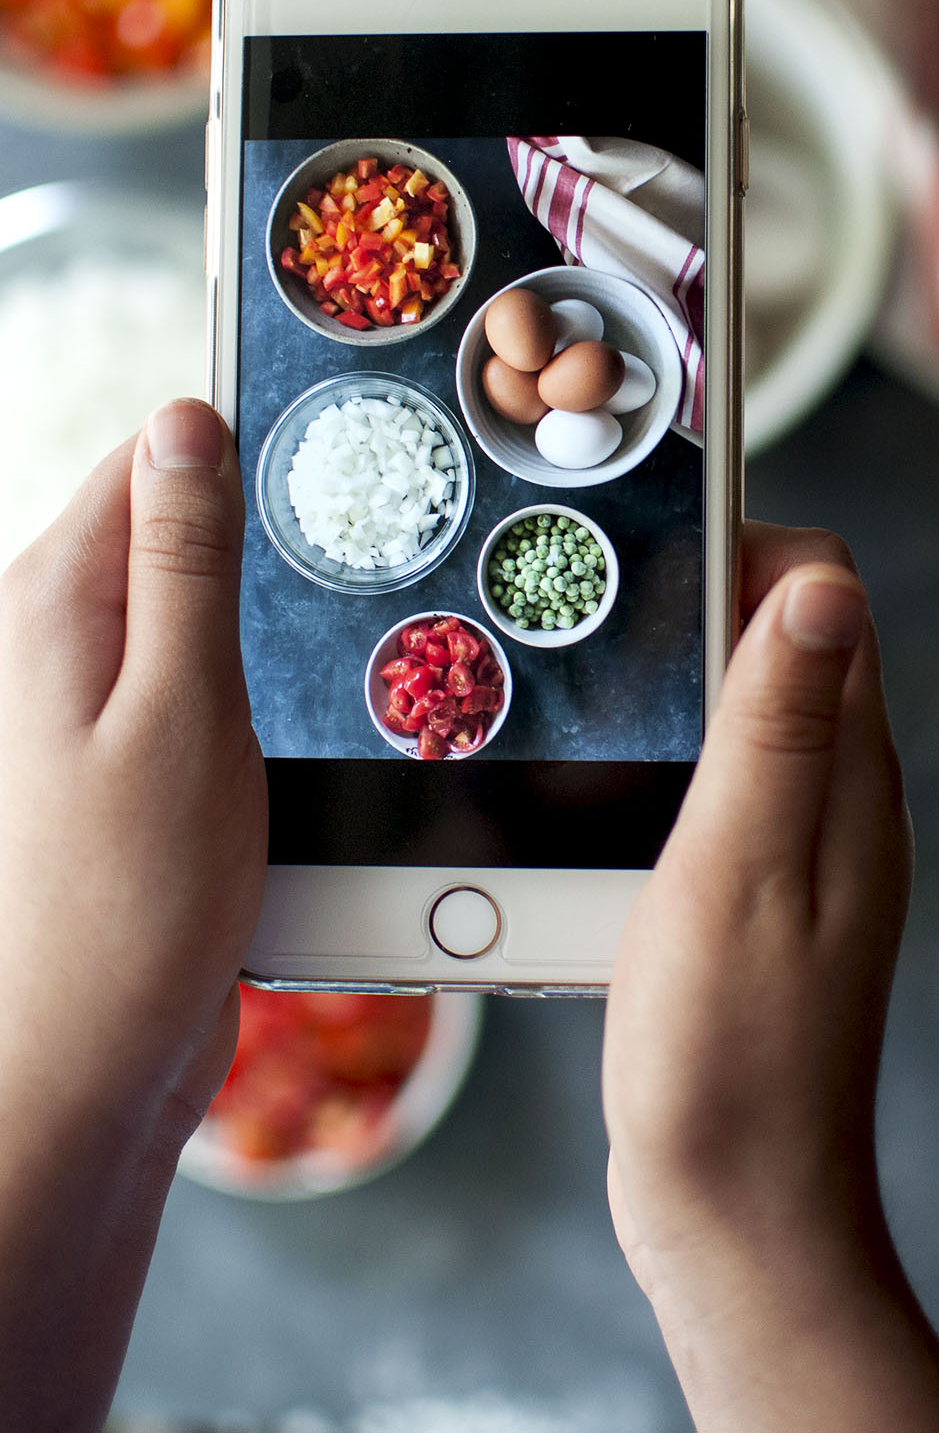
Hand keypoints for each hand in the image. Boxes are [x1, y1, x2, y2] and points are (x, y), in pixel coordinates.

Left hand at [0, 399, 265, 1430]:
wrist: (92, 1055)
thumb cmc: (135, 897)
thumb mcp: (183, 706)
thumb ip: (183, 559)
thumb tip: (186, 416)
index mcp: (55, 600)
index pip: (150, 458)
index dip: (242, 450)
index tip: (333, 469)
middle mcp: (57, 636)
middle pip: (174, 528)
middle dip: (261, 542)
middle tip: (349, 578)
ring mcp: (89, 699)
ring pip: (196, 608)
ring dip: (263, 624)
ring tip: (319, 669)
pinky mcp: (127, 756)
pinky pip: (199, 680)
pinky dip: (251, 687)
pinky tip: (291, 725)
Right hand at [603, 524, 938, 1431]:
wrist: (729, 1209)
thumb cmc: (732, 1052)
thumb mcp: (740, 868)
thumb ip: (778, 727)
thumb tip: (822, 583)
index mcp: (848, 773)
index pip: (825, 594)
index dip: (740, 546)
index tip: (640, 539)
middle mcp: (833, 796)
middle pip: (773, 641)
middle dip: (685, 604)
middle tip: (579, 607)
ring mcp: (790, 845)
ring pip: (730, 712)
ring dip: (656, 686)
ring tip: (564, 689)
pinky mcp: (743, 892)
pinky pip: (703, 786)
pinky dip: (646, 764)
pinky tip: (579, 792)